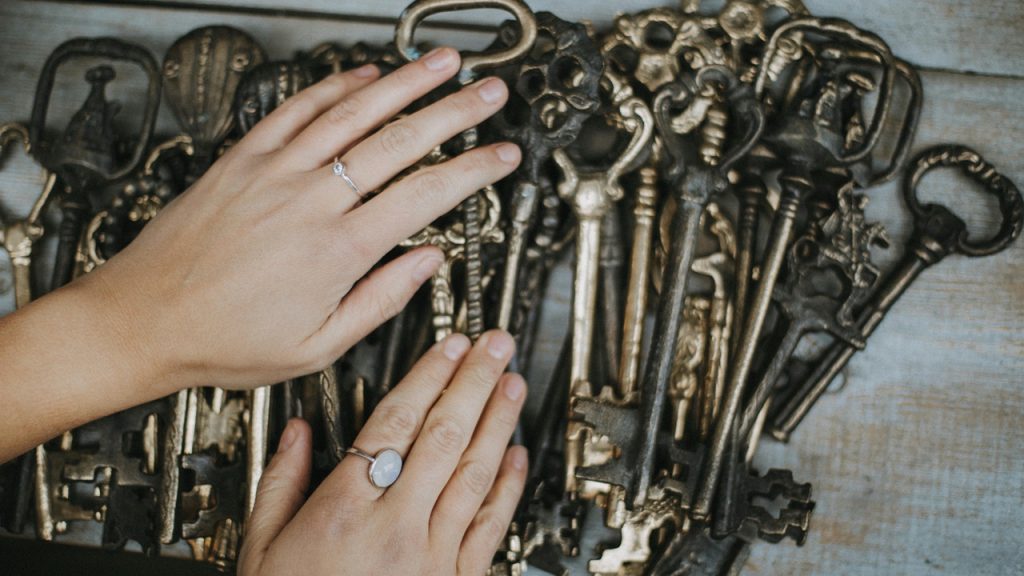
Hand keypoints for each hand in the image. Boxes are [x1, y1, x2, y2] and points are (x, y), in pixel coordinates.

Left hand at [79, 46, 519, 391]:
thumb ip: (379, 301)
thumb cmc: (224, 340)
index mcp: (337, 251)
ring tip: (442, 64)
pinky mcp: (243, 159)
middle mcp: (310, 201)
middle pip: (399, 142)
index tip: (502, 157)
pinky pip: (296, 110)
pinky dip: (334, 87)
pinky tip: (364, 75)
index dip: (473, 171)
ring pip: (353, 114)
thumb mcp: (316, 346)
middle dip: (455, 112)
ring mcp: (275, 172)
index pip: (424, 196)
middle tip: (489, 93)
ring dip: (404, 84)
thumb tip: (426, 264)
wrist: (143, 319)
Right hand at [238, 331, 527, 575]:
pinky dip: (506, 487)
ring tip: (512, 384)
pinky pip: (488, 525)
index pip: (396, 423)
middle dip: (474, 382)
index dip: (428, 376)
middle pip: (444, 436)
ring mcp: (432, 554)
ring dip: (498, 422)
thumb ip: (281, 484)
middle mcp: (396, 525)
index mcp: (344, 509)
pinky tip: (516, 456)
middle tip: (496, 345)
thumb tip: (296, 433)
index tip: (448, 345)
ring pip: (474, 473)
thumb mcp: (260, 548)